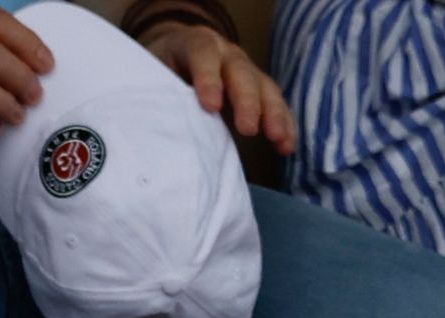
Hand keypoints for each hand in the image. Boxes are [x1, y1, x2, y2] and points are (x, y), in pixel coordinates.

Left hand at [138, 18, 292, 151]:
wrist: (180, 59)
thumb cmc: (164, 72)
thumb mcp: (157, 74)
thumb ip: (168, 92)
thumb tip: (174, 123)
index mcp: (198, 44)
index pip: (204, 54)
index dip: (208, 78)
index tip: (210, 107)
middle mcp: (228, 54)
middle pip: (243, 73)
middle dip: (248, 102)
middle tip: (249, 130)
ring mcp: (250, 72)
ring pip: (267, 89)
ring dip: (274, 116)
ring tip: (277, 140)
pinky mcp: (263, 92)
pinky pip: (278, 107)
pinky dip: (285, 127)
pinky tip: (287, 146)